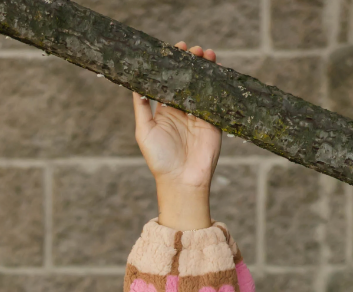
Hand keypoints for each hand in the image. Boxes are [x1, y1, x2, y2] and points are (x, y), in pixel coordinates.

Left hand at [133, 42, 220, 229]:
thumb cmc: (159, 159)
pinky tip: (215, 67)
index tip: (175, 49)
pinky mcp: (213, 118)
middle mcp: (182, 109)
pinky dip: (217, 81)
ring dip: (204, 67)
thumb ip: (141, 108)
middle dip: (190, 62)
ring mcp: (199, 112)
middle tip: (192, 50)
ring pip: (202, 83)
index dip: (172, 65)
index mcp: (164, 111)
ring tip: (205, 53)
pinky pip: (216, 95)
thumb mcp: (144, 131)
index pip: (169, 81)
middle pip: (187, 78)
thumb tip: (134, 84)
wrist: (182, 180)